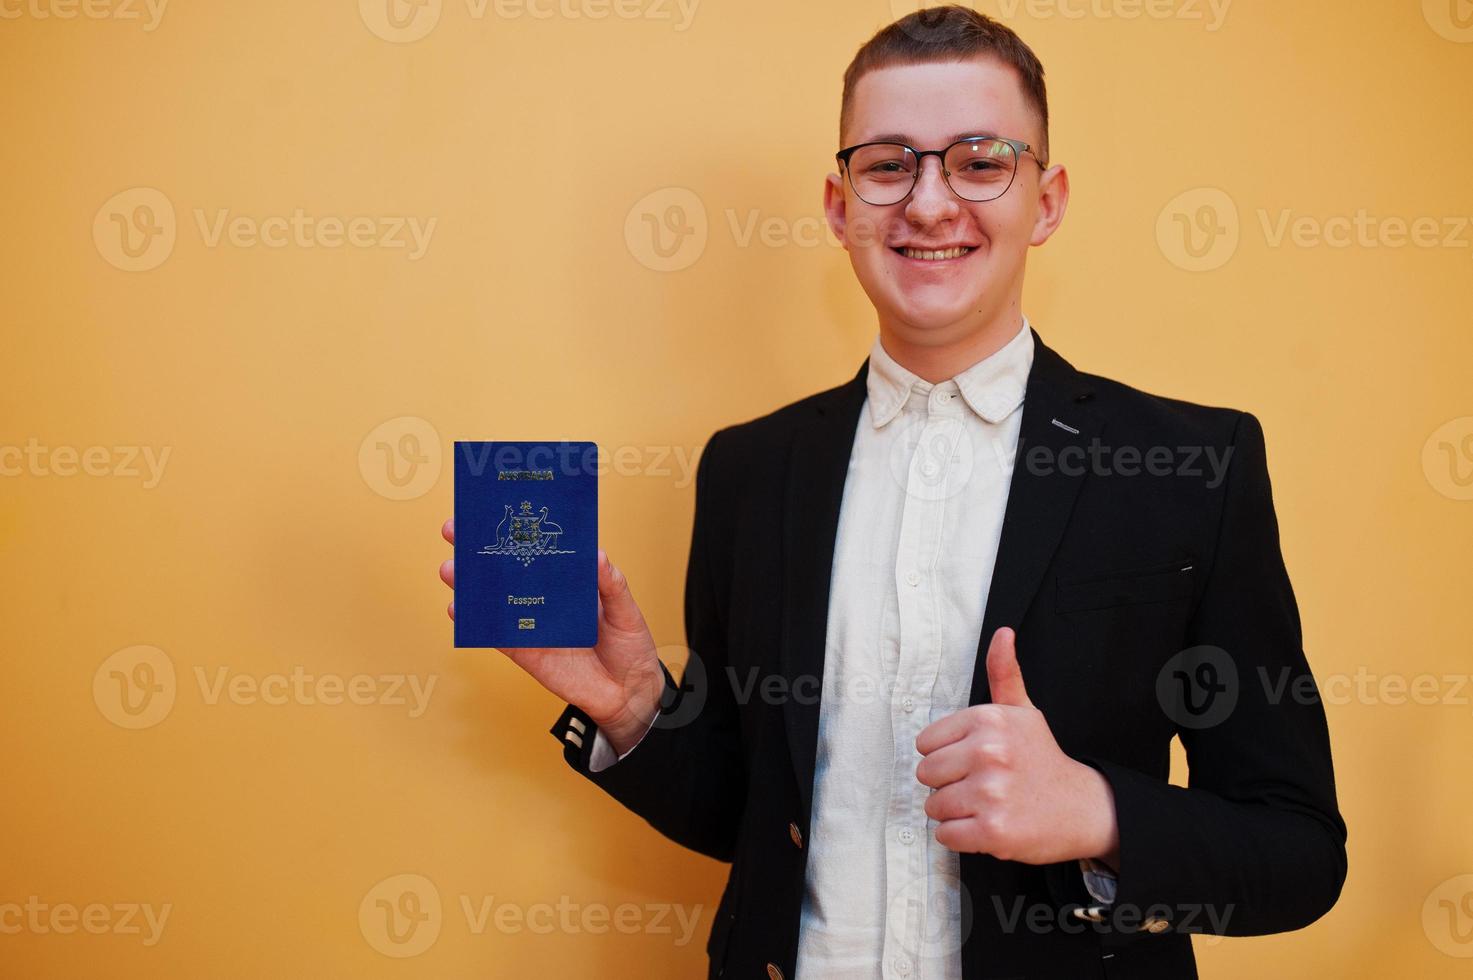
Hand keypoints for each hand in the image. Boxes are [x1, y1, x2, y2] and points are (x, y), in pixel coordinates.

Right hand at [439, 518, 663, 753]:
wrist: (629, 695)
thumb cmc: (629, 647)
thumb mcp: (626, 611)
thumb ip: (611, 585)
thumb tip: (597, 555)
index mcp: (568, 582)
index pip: (537, 549)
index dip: (514, 530)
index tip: (491, 509)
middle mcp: (545, 599)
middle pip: (506, 570)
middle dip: (478, 549)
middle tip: (454, 530)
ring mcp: (532, 625)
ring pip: (493, 600)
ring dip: (469, 585)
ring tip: (451, 569)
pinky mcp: (525, 653)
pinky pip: (496, 636)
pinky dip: (476, 623)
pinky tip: (458, 609)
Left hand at [915, 627, 1119, 866]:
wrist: (1084, 808)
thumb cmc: (1042, 759)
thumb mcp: (1023, 712)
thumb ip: (1004, 673)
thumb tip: (1003, 633)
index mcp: (988, 719)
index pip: (925, 743)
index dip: (947, 755)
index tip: (974, 760)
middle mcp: (988, 752)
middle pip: (925, 774)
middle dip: (947, 784)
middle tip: (980, 785)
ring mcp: (990, 793)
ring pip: (933, 806)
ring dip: (954, 811)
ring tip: (985, 805)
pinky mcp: (993, 831)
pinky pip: (946, 835)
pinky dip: (960, 836)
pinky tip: (986, 826)